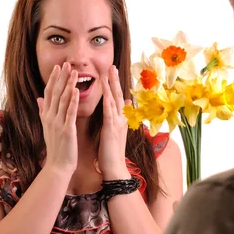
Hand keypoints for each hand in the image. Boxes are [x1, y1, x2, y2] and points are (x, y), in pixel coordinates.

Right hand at [37, 62, 78, 175]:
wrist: (58, 166)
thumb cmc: (56, 148)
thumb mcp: (47, 127)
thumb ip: (43, 112)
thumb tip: (38, 99)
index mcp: (46, 116)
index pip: (48, 93)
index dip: (53, 79)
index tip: (58, 67)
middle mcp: (50, 118)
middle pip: (55, 93)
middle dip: (60, 78)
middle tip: (66, 63)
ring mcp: (57, 124)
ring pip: (62, 100)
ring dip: (68, 85)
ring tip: (74, 72)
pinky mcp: (66, 130)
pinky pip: (69, 113)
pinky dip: (72, 101)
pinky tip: (76, 91)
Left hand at [99, 65, 131, 179]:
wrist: (114, 168)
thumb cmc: (111, 153)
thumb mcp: (115, 133)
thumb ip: (119, 118)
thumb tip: (127, 104)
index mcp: (120, 120)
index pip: (118, 99)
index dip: (115, 86)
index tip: (112, 73)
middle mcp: (121, 118)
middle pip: (119, 95)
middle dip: (115, 80)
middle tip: (112, 66)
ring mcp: (118, 122)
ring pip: (115, 99)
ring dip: (112, 84)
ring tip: (110, 71)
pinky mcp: (112, 128)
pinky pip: (109, 110)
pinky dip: (108, 98)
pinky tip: (106, 90)